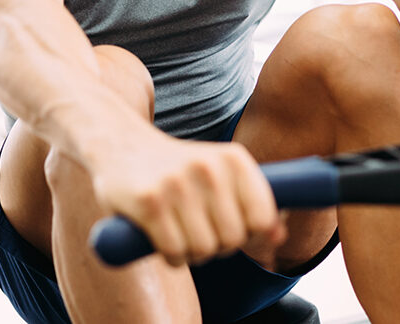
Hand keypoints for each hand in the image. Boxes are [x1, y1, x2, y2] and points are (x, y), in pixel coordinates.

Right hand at [86, 131, 281, 265]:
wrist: (119, 142)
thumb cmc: (178, 167)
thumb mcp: (220, 174)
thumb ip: (253, 203)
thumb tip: (280, 237)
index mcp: (234, 159)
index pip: (263, 219)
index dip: (248, 233)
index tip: (230, 225)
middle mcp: (208, 168)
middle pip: (233, 239)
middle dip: (217, 245)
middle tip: (198, 230)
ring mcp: (177, 184)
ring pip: (204, 250)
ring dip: (192, 253)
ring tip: (179, 233)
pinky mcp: (149, 203)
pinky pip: (175, 253)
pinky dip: (171, 257)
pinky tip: (160, 238)